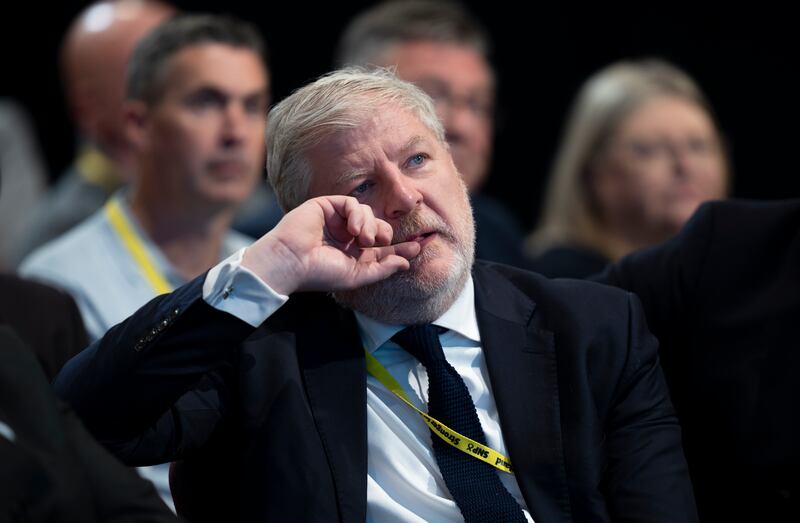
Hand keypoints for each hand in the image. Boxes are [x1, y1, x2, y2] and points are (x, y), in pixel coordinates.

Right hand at [242, 196, 419, 294]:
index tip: (421, 245)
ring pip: (368, 213)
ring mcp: (337, 220)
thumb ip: (382, 269)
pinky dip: (357, 214)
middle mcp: (347, 237)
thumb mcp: (357, 276)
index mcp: (354, 255)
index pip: (384, 249)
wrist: (291, 262)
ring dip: (370, 225)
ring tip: (360, 239)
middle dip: (384, 233)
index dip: (402, 247)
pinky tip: (352, 228)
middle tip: (377, 242)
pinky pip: (352, 203)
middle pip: (379, 227)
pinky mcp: (327, 206)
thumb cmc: (319, 273)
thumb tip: (406, 263)